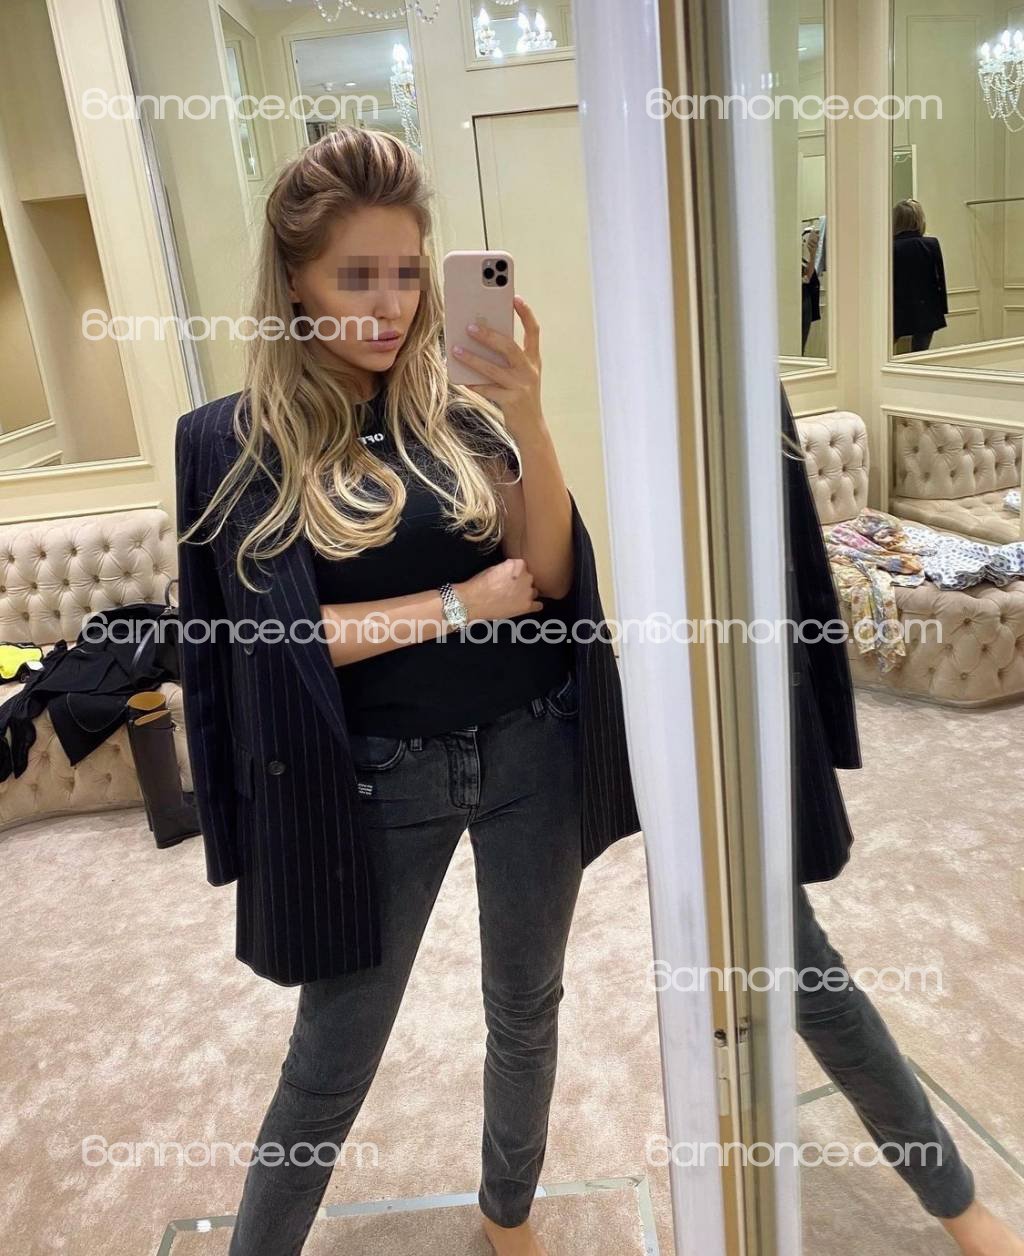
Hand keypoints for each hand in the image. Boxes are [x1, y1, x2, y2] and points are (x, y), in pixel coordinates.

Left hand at [449, 295, 543, 436]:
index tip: (516, 297)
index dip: (526, 314)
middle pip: (509, 347)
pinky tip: (461, 379)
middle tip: (470, 327)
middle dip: (489, 336)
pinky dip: (473, 384)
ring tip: (456, 350)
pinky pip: (488, 390)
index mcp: (533, 360)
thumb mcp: (520, 375)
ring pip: (494, 369)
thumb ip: (507, 360)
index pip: (533, 332)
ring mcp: (521, 387)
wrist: (532, 428)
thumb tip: (480, 341)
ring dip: (473, 359)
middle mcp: (529, 371)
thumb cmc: (521, 396)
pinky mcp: (511, 402)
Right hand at [456, 559, 542, 622]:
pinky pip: (538, 605)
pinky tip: (527, 606)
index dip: (516, 573)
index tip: (511, 578)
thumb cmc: (480, 584)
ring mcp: (528, 592)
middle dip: (522, 583)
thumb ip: (508, 568)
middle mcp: (526, 577)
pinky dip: (534, 606)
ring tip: (515, 599)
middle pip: (529, 579)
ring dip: (526, 594)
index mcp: (518, 565)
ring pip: (533, 592)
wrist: (473, 601)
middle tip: (511, 589)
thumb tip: (513, 572)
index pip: (523, 567)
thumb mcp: (494, 568)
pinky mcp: (527, 606)